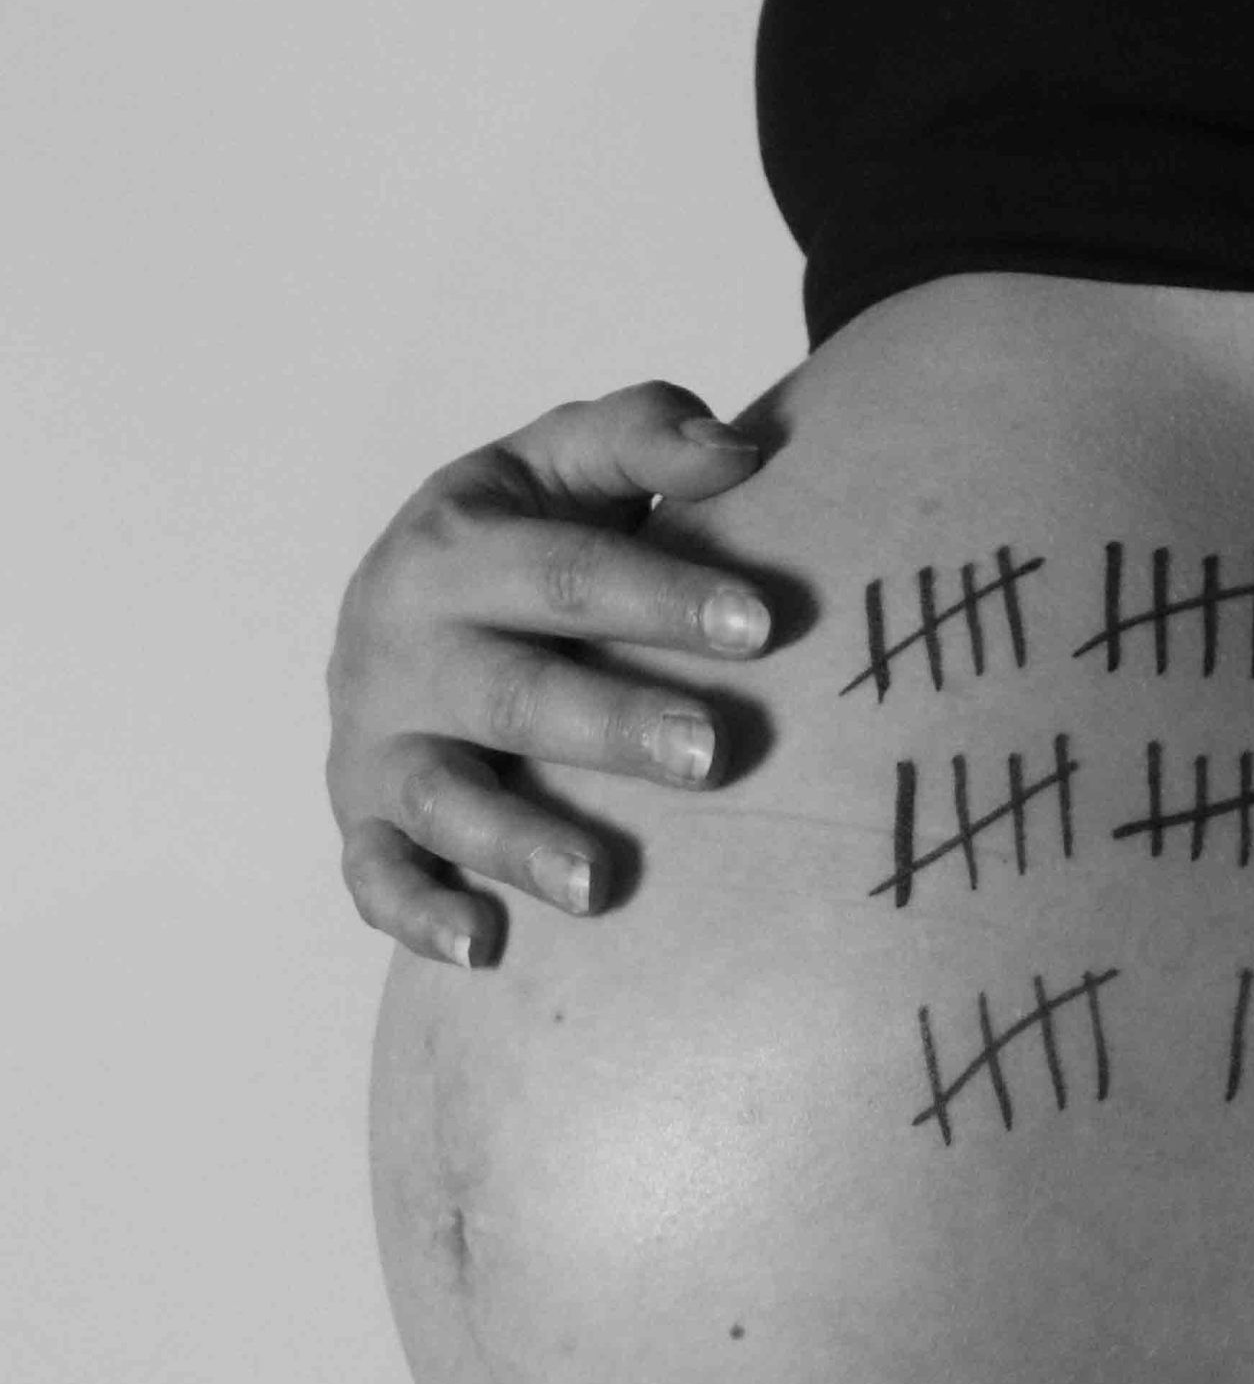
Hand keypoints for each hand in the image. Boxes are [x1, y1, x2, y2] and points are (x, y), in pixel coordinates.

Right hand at [327, 380, 775, 963]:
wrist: (397, 610)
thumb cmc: (516, 542)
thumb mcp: (561, 464)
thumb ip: (644, 436)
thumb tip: (741, 453)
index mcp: (457, 545)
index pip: (566, 571)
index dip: (661, 595)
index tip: (761, 624)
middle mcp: (405, 644)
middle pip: (514, 692)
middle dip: (611, 726)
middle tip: (711, 754)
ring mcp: (378, 739)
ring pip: (443, 798)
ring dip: (518, 842)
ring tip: (599, 882)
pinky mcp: (362, 819)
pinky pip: (375, 877)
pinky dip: (418, 914)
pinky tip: (482, 947)